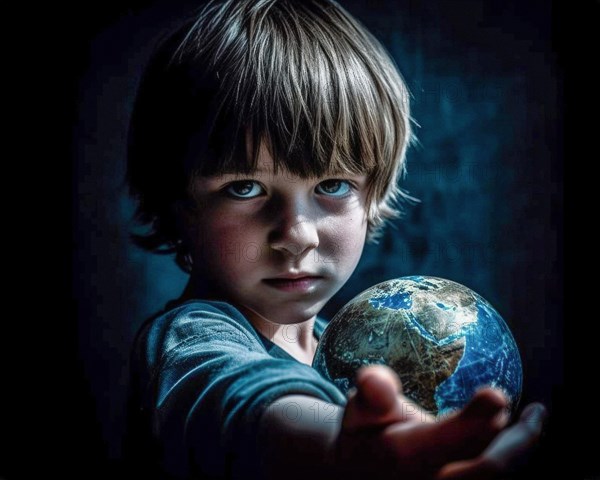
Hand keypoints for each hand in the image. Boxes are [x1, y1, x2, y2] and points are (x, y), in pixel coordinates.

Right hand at [332, 365, 544, 479]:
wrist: (360, 474)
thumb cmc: (366, 436)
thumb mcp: (359, 409)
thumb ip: (371, 392)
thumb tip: (374, 379)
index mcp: (404, 455)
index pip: (447, 442)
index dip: (476, 420)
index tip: (496, 395)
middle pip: (488, 470)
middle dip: (519, 441)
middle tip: (536, 412)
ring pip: (494, 477)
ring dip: (518, 449)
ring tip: (532, 419)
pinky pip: (489, 478)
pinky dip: (509, 458)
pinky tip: (516, 439)